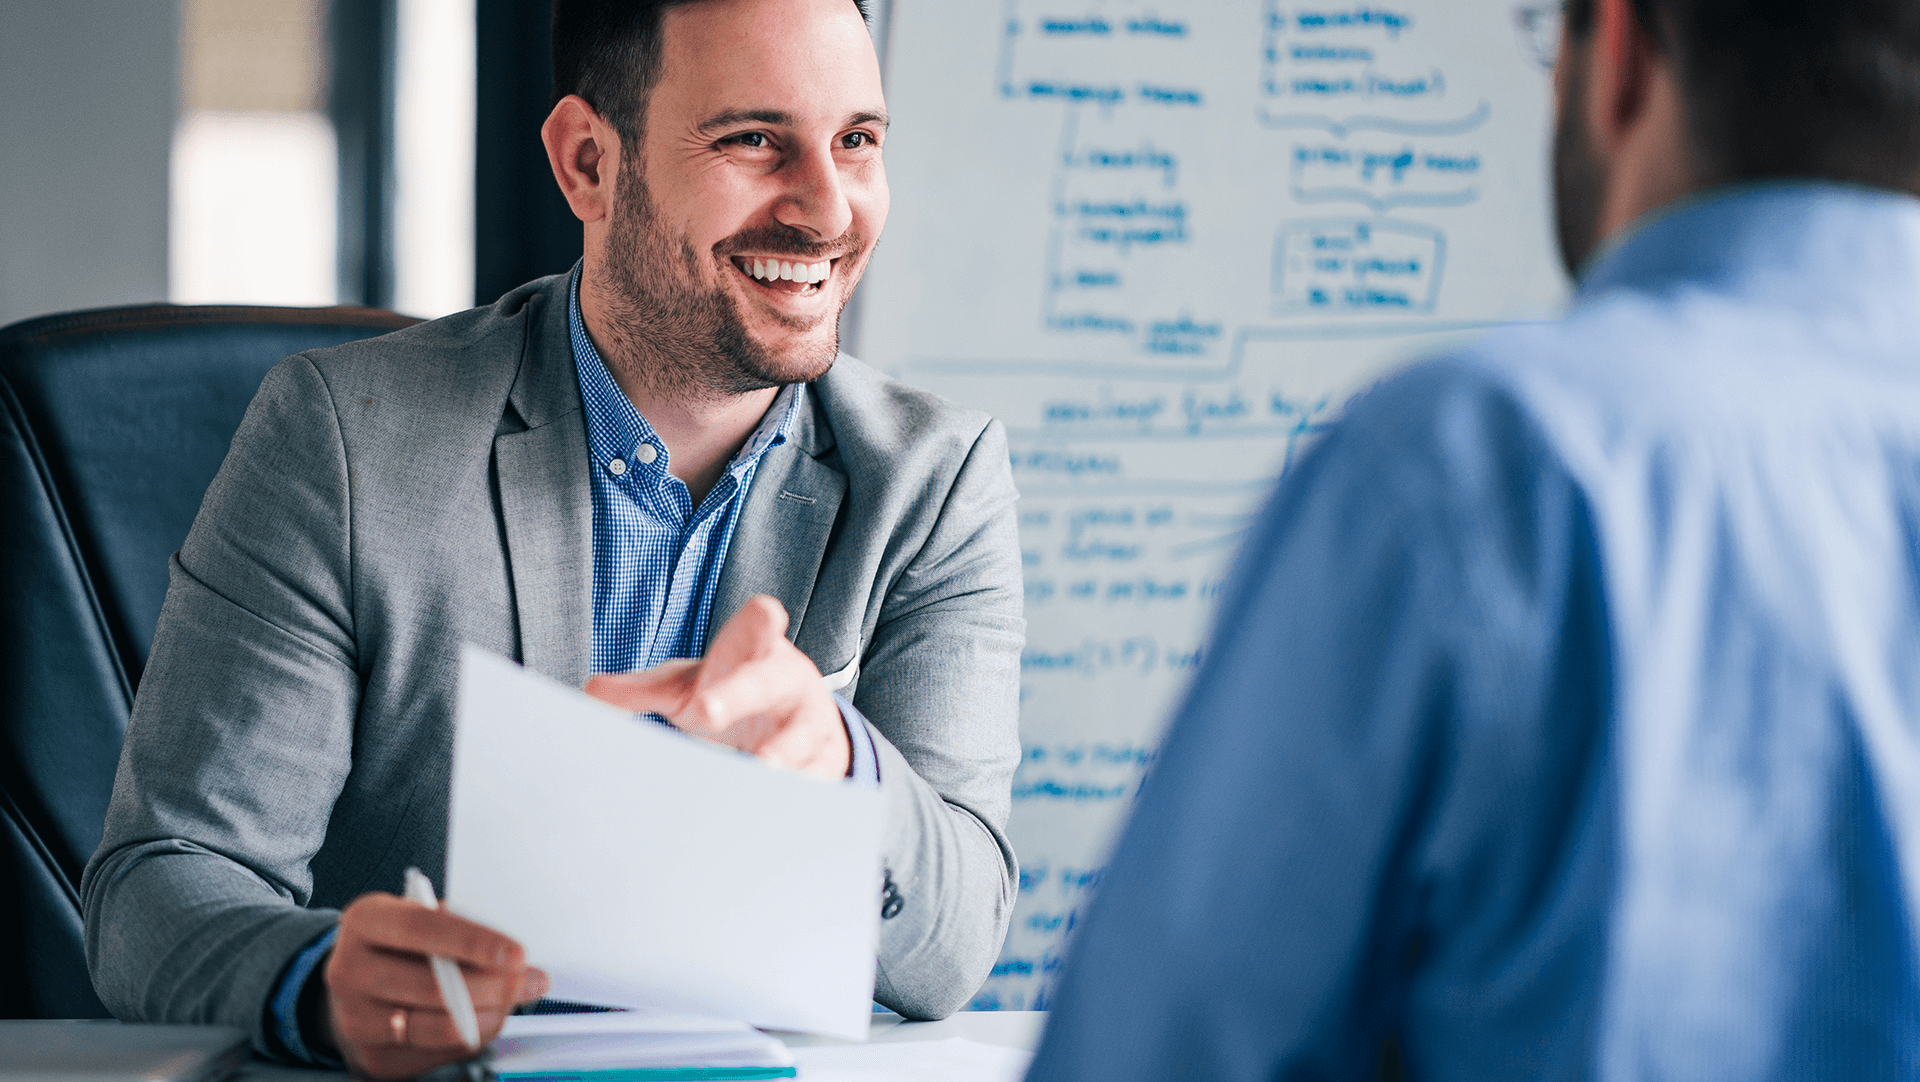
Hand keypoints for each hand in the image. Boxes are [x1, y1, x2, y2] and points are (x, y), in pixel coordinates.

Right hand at [321, 892, 548, 1079]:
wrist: (354, 983)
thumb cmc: (399, 943)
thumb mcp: (418, 915)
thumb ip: (457, 926)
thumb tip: (511, 954)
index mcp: (364, 921)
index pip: (421, 929)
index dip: (472, 942)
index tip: (515, 954)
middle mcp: (349, 970)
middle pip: (432, 986)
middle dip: (493, 986)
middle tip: (531, 981)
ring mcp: (355, 1018)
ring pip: (436, 1026)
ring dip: (489, 1015)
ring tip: (514, 1001)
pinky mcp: (370, 1056)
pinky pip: (435, 1053)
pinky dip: (472, 1037)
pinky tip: (488, 1019)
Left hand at [585, 595, 851, 778]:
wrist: (801, 720)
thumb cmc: (735, 690)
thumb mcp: (691, 684)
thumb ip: (645, 688)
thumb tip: (591, 691)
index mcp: (757, 650)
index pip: (761, 625)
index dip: (762, 620)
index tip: (764, 613)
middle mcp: (787, 681)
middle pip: (766, 683)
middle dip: (738, 695)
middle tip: (705, 712)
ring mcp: (808, 721)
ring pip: (796, 739)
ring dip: (776, 756)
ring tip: (758, 768)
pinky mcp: (822, 761)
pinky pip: (811, 779)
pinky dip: (792, 794)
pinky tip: (769, 809)